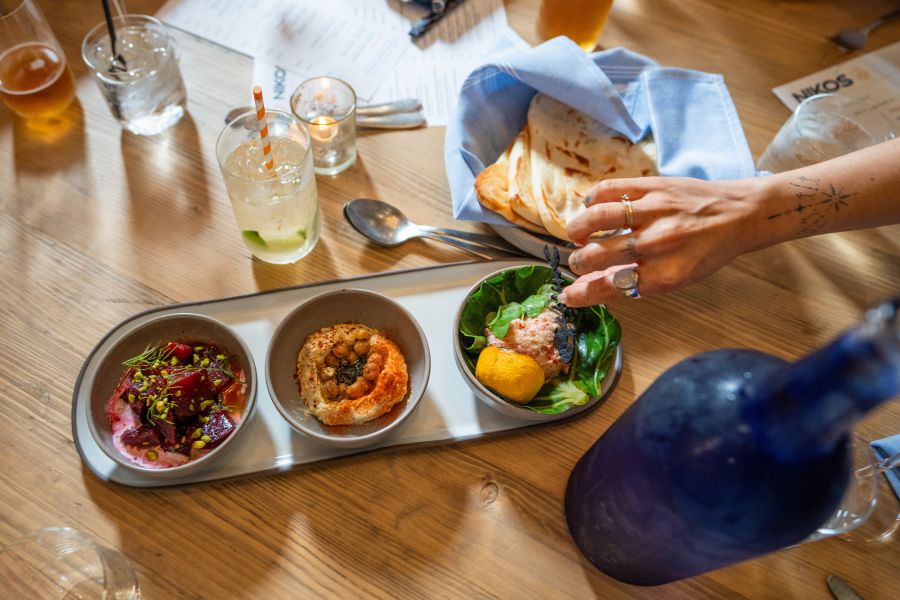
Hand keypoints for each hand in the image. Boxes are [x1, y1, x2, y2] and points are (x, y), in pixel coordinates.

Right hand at [560, 176, 762, 306]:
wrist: (740, 213)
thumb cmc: (708, 251)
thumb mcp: (678, 276)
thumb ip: (637, 281)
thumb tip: (592, 284)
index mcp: (666, 273)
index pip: (612, 287)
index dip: (583, 294)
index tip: (568, 295)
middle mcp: (659, 243)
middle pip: (598, 255)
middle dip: (578, 262)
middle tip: (578, 262)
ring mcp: (655, 210)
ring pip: (597, 219)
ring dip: (577, 230)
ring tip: (577, 236)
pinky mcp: (654, 185)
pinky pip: (609, 190)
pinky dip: (592, 200)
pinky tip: (592, 208)